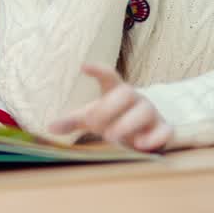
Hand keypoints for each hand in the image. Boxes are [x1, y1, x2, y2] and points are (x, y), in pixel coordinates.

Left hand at [47, 64, 170, 151]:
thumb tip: (50, 127)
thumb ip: (73, 121)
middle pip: (126, 93)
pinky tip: (140, 146)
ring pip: (144, 111)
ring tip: (111, 136)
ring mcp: (151, 113)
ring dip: (128, 123)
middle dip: (110, 107)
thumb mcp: (92, 119)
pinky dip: (154, 138)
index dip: (98, 70)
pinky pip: (164, 131)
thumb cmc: (114, 120)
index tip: (83, 66)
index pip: (109, 75)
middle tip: (94, 124)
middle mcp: (135, 98)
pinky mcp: (163, 129)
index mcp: (116, 91)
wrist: (143, 133)